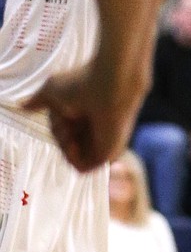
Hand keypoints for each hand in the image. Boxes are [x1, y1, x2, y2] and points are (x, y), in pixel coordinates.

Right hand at [22, 59, 143, 171]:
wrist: (108, 84)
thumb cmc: (81, 83)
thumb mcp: (51, 91)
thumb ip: (37, 102)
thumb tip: (21, 106)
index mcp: (87, 119)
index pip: (62, 133)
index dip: (57, 122)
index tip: (64, 106)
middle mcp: (96, 133)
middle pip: (65, 145)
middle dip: (60, 132)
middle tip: (72, 114)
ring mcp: (102, 145)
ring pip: (70, 156)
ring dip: (65, 143)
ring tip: (76, 124)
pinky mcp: (108, 156)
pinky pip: (81, 167)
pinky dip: (72, 156)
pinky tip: (77, 138)